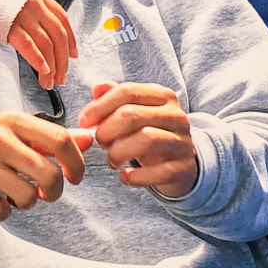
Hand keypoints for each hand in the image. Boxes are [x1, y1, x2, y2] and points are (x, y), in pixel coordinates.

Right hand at [0, 112, 93, 222]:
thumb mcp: (12, 127)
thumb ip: (49, 136)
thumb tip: (89, 139)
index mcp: (14, 121)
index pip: (60, 139)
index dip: (75, 163)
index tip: (74, 177)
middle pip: (48, 173)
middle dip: (55, 191)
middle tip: (47, 193)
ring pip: (26, 196)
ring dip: (28, 203)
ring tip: (19, 196)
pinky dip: (4, 212)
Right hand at [7, 0, 77, 86]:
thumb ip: (32, 12)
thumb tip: (43, 35)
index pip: (62, 19)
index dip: (71, 39)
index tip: (73, 55)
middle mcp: (34, 4)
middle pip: (58, 35)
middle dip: (63, 59)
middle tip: (62, 77)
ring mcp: (23, 15)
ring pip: (46, 44)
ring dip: (52, 66)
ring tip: (50, 82)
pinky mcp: (10, 26)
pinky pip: (29, 46)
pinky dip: (39, 61)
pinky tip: (43, 72)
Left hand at [78, 82, 196, 198]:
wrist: (179, 164)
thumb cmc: (149, 134)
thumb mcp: (134, 113)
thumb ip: (115, 99)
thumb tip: (97, 89)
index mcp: (163, 96)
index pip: (128, 91)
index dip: (100, 106)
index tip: (83, 121)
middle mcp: (176, 116)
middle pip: (133, 114)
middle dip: (107, 129)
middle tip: (98, 141)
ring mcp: (183, 142)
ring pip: (147, 139)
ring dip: (119, 152)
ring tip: (111, 160)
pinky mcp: (184, 168)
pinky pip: (159, 171)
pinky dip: (136, 177)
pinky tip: (124, 177)